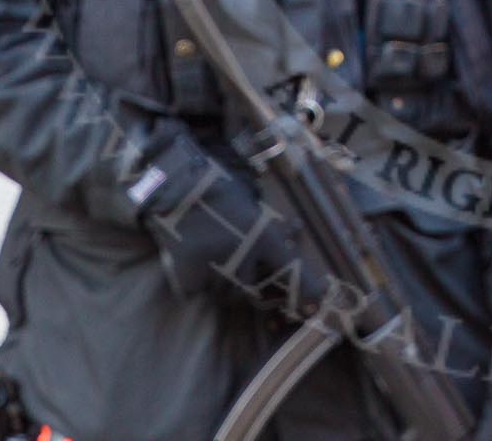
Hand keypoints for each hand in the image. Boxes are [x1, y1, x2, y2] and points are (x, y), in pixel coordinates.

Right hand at [136, 137, 323, 316]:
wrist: (175, 186)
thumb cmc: (218, 190)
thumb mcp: (252, 206)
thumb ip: (272, 227)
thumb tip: (296, 233)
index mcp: (262, 237)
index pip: (291, 271)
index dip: (307, 291)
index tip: (317, 305)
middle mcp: (241, 258)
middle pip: (253, 292)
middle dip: (252, 287)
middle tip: (243, 273)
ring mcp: (213, 271)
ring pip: (224, 295)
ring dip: (224, 285)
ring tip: (214, 259)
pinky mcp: (187, 278)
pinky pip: (197, 292)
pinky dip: (196, 282)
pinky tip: (193, 260)